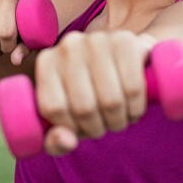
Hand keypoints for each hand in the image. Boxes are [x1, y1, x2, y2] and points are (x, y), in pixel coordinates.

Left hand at [33, 30, 154, 155]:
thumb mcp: (68, 119)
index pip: (54, 108)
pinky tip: (134, 108)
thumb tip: (65, 142)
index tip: (82, 128)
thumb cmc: (92, 94)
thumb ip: (56, 140)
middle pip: (84, 106)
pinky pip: (133, 88)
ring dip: (119, 121)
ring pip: (110, 100)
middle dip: (98, 128)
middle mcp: (68, 45)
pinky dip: (136, 108)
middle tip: (105, 125)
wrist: (126, 61)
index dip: (72, 128)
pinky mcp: (125, 41)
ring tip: (120, 118)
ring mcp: (97, 40)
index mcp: (47, 62)